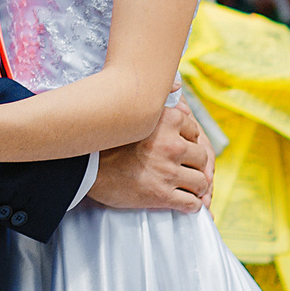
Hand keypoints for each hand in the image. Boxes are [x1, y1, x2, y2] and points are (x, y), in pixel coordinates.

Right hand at [88, 105, 213, 211]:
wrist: (87, 169)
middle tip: (186, 169)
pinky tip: (185, 203)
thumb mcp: (134, 115)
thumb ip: (157, 103)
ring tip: (188, 188)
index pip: (195, 132)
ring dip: (196, 187)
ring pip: (201, 182)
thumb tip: (177, 85)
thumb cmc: (108, 142)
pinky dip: (191, 205)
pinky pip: (191, 204)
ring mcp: (168, 172)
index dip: (189, 142)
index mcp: (167, 121)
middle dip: (196, 165)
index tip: (181, 149)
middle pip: (202, 157)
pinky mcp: (162, 195)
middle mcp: (171, 146)